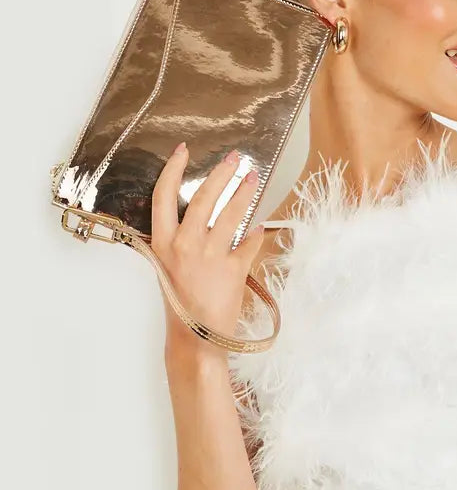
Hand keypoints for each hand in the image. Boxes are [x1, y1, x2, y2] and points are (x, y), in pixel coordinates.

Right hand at [151, 142, 264, 356]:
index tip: (183, 150)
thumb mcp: (168, 266)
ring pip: (232, 213)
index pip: (163, 196)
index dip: (172, 170)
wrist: (196, 338)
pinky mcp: (234, 269)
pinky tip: (260, 226)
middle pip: (204, 198)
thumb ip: (179, 240)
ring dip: (245, 192)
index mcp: (163, 243)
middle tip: (235, 159)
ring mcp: (210, 256)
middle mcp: (185, 245)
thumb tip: (202, 215)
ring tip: (253, 178)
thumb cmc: (180, 302)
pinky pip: (249, 242)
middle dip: (221, 174)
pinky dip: (256, 233)